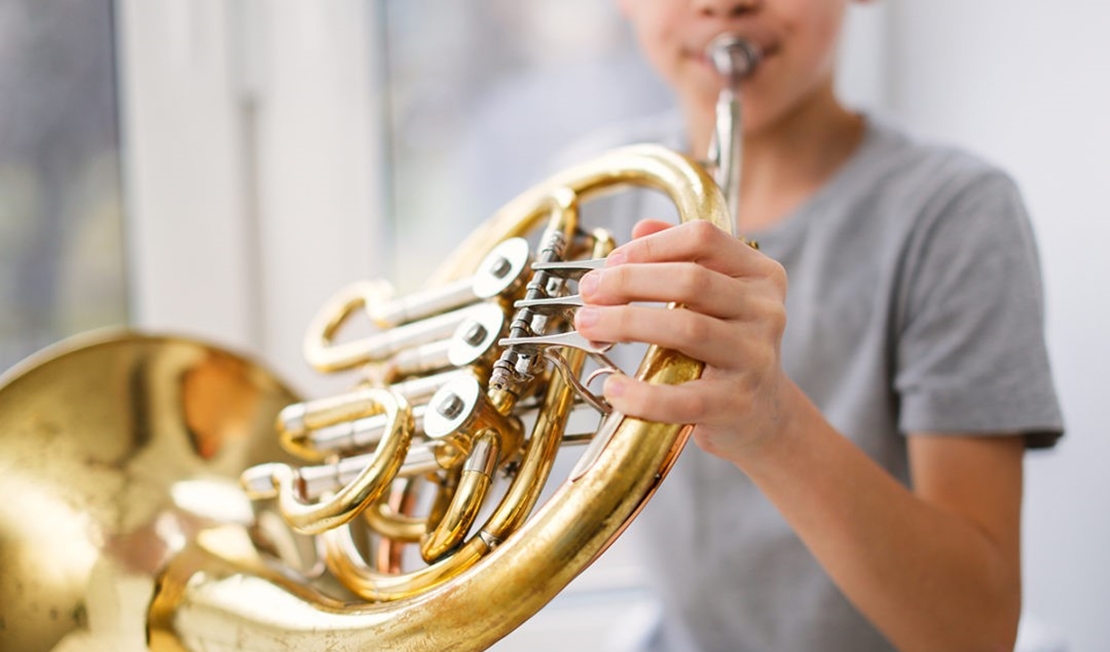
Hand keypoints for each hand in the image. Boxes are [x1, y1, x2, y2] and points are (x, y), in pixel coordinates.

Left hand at [574, 218, 793, 461]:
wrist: (762, 414)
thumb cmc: (725, 348)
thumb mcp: (715, 297)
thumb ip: (682, 258)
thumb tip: (639, 227)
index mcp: (760, 274)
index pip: (702, 238)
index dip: (649, 246)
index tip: (609, 263)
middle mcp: (765, 311)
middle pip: (691, 280)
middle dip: (628, 282)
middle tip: (588, 293)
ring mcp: (755, 357)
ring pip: (686, 328)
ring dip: (626, 324)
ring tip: (589, 327)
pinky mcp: (737, 403)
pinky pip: (684, 398)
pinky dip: (642, 394)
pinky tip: (613, 388)